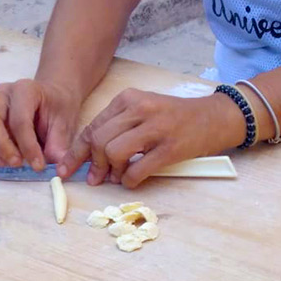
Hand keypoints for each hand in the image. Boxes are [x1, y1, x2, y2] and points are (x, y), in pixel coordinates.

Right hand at [0, 79, 80, 169]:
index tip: (38, 166)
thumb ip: (59, 146)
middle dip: (3, 147)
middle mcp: (2, 93)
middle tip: (18, 164)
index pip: (20, 120)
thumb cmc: (57, 109)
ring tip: (7, 164)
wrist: (51, 98)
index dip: (28, 147)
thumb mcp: (65, 125)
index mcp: (25, 89)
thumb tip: (56, 169)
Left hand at [58, 89, 245, 187]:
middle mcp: (139, 109)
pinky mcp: (169, 148)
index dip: (76, 152)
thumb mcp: (143, 111)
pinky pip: (137, 170)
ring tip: (118, 178)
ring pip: (113, 153)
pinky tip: (133, 181)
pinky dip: (130, 181)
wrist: (213, 118)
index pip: (93, 127)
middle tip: (95, 179)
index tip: (67, 169)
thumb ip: (117, 127)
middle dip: (92, 165)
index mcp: (128, 99)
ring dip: (111, 172)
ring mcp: (155, 128)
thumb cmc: (174, 118)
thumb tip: (90, 156)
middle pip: (99, 141)